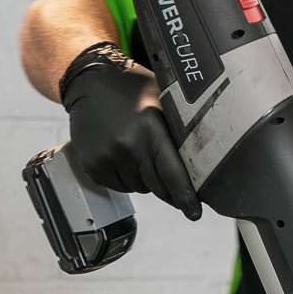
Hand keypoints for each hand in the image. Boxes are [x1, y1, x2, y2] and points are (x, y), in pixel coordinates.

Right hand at [60, 46, 200, 219]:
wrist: (91, 80)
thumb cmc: (133, 90)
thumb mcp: (163, 104)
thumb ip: (177, 133)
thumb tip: (201, 162)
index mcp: (151, 130)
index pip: (173, 174)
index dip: (186, 197)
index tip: (194, 212)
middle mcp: (128, 146)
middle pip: (157, 186)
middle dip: (168, 188)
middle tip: (171, 178)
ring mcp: (108, 156)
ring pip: (138, 187)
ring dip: (144, 178)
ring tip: (138, 152)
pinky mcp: (93, 164)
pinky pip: (118, 186)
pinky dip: (125, 177)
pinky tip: (123, 155)